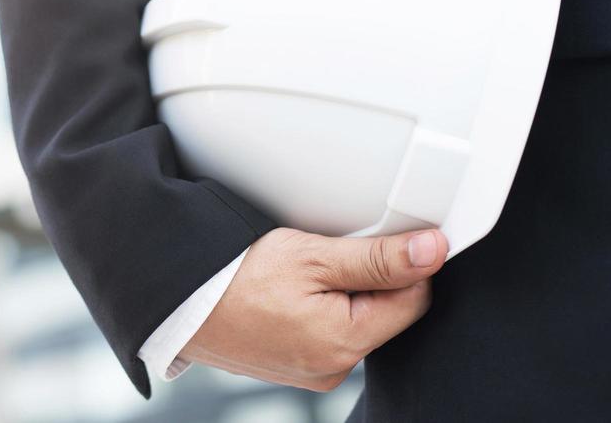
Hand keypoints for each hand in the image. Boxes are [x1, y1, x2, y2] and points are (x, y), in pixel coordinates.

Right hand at [180, 226, 447, 390]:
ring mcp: (313, 373)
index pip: (414, 297)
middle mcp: (334, 369)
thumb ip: (378, 257)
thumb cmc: (233, 277)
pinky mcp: (295, 367)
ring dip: (341, 292)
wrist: (177, 302)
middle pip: (385, 311)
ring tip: (301, 272)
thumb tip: (434, 251)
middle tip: (326, 252)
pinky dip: (318, 308)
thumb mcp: (311, 255)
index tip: (375, 237)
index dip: (402, 261)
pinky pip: (327, 333)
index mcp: (345, 343)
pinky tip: (289, 292)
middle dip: (368, 277)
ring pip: (356, 321)